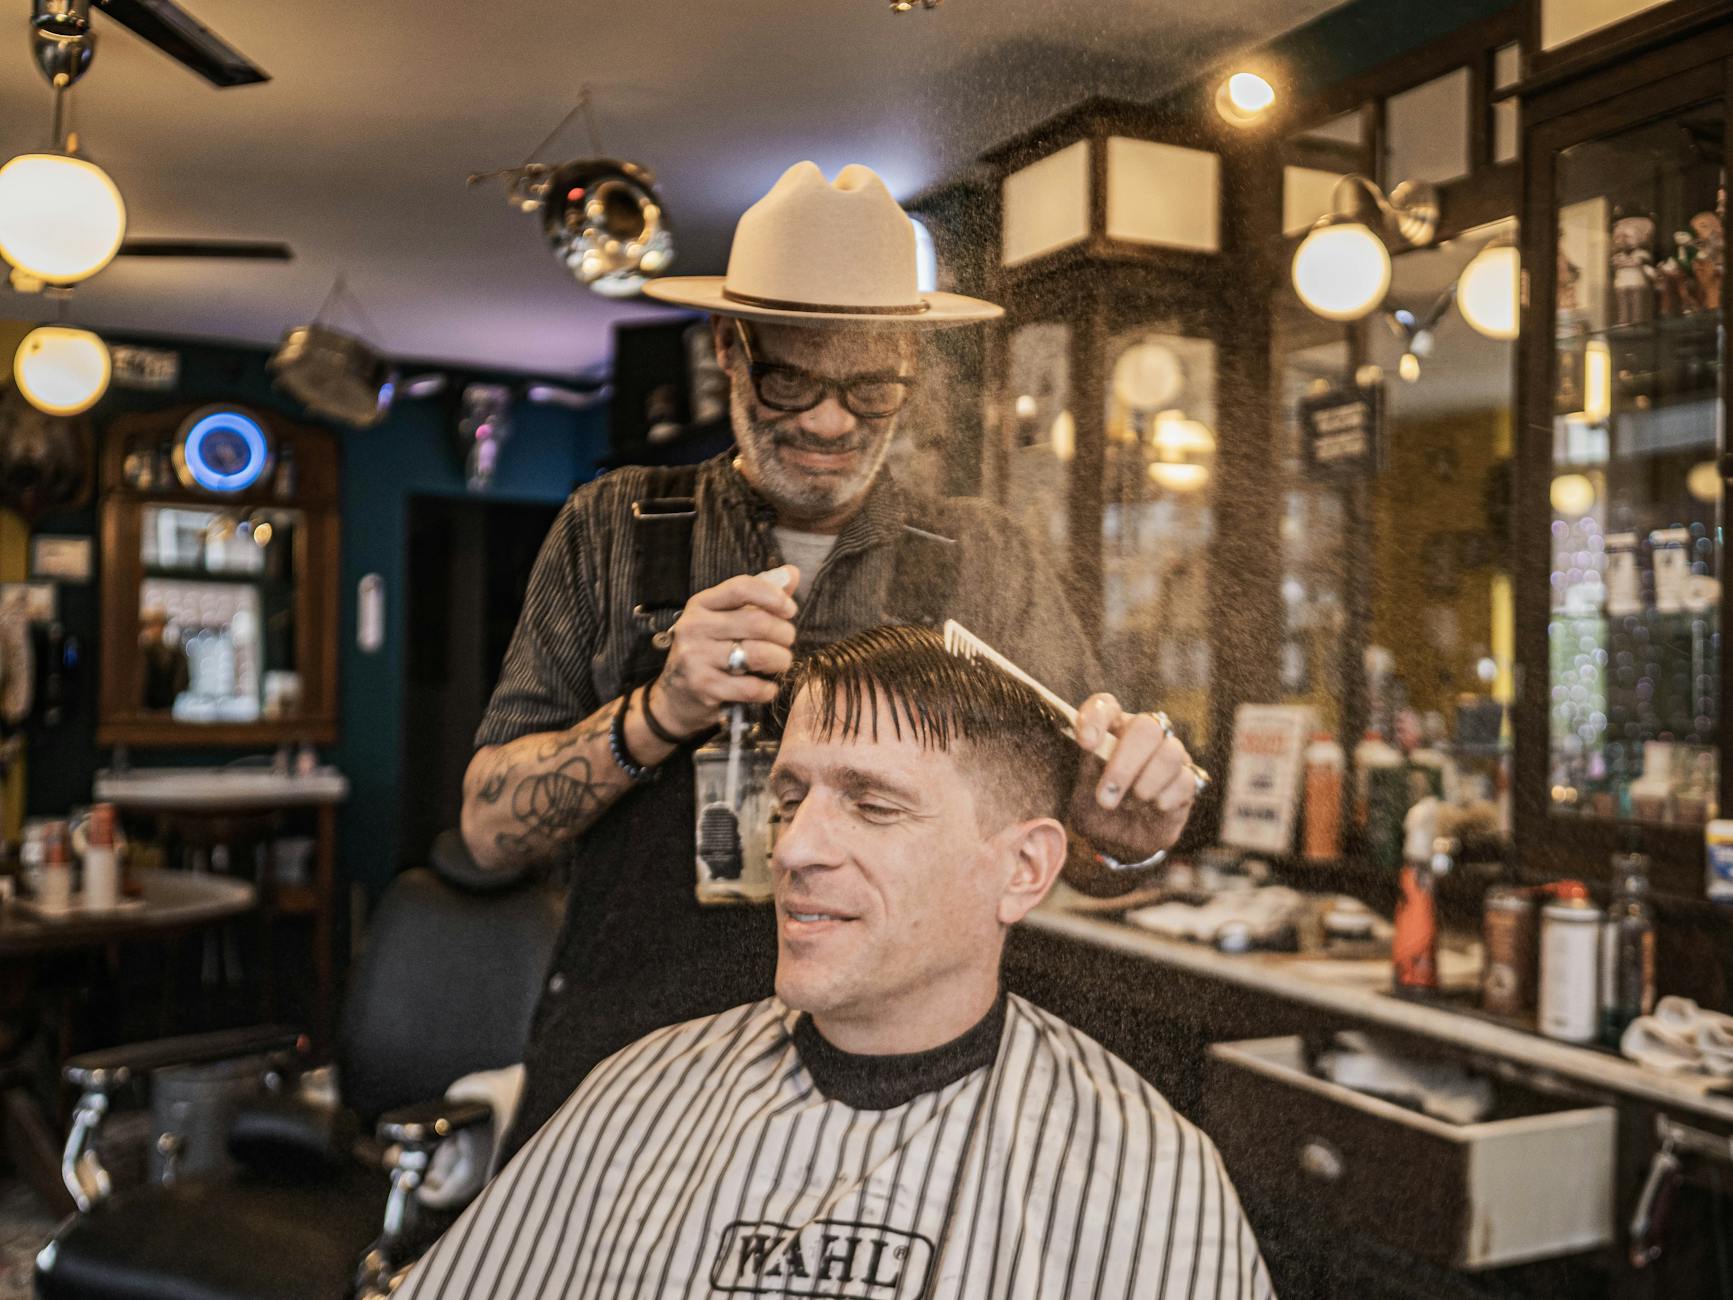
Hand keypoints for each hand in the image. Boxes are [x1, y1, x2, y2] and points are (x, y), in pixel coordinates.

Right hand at [649, 566, 798, 735]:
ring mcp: (695, 657)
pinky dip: (768, 690)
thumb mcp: (728, 617)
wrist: (677, 694)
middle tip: (787, 642)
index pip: (741, 588)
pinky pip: (751, 687)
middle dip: (784, 633)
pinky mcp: (703, 687)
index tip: (790, 610)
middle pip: (757, 622)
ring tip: (781, 663)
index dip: (773, 596)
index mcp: (702, 604)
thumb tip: (792, 573)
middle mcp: (694, 627)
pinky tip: (767, 688)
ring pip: (758, 654)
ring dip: (780, 660)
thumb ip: (760, 596)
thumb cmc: (711, 649)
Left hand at [1068, 694, 1199, 860]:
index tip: (1085, 744)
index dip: (1096, 719)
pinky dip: (1166, 797)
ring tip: (1134, 802)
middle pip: (1146, 726)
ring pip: (1171, 751)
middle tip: (1106, 795)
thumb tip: (1094, 748)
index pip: (1105, 706)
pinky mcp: (1188, 780)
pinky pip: (1186, 779)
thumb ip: (1086, 773)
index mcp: (1109, 731)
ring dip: (1148, 781)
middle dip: (1125, 763)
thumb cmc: (1098, 813)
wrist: (1120, 844)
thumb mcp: (1081, 799)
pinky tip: (1154, 809)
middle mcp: (1142, 737)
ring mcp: (1169, 756)